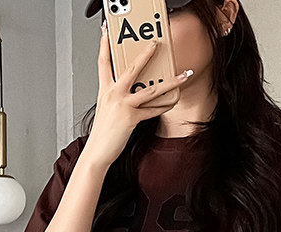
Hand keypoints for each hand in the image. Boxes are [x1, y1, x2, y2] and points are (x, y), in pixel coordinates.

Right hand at [85, 25, 193, 169]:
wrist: (97, 152)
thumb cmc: (102, 133)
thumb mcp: (106, 108)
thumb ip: (116, 96)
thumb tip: (132, 90)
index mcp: (105, 89)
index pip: (103, 61)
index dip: (104, 44)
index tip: (107, 31)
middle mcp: (113, 93)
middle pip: (132, 68)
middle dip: (146, 54)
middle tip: (156, 43)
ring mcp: (122, 105)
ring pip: (150, 89)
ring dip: (170, 82)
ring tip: (183, 75)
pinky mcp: (131, 118)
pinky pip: (152, 110)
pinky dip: (164, 106)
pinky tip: (172, 102)